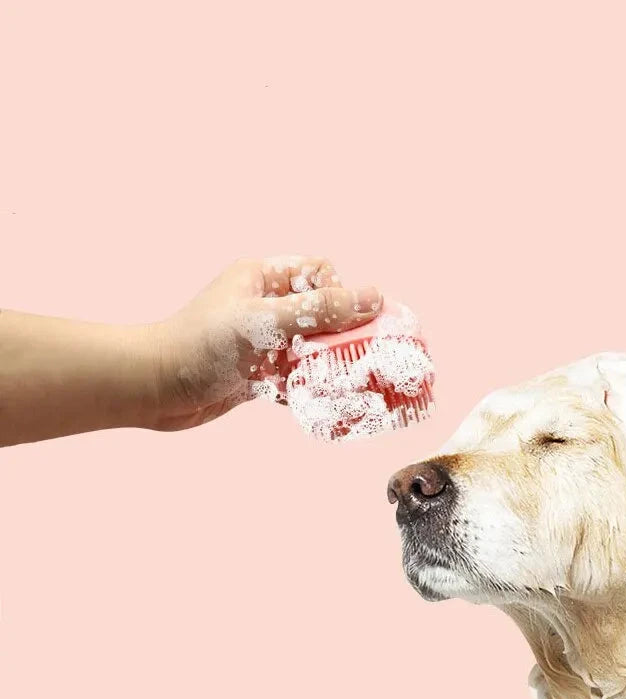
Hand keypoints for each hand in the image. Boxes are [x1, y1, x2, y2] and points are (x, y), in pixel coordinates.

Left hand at [152, 256, 382, 429]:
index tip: (340, 323)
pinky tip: (316, 400)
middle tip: (351, 357)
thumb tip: (375, 297)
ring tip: (336, 382)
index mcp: (263, 279)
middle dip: (338, 336)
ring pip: (310, 348)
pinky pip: (294, 376)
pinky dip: (306, 388)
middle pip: (321, 313)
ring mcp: (261, 341)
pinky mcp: (256, 373)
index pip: (320, 274)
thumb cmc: (203, 345)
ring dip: (324, 365)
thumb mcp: (266, 322)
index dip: (338, 295)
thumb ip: (321, 311)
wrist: (153, 388)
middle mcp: (264, 306)